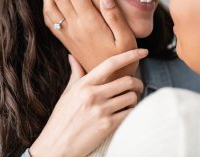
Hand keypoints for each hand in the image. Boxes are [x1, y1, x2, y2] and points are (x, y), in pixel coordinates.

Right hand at [29, 49, 146, 156]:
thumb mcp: (67, 94)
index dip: (130, 55)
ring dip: (135, 99)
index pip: (111, 63)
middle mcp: (94, 95)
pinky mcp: (107, 125)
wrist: (56, 146)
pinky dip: (132, 111)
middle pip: (127, 81)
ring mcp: (101, 110)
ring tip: (129, 102)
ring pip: (131, 97)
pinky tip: (127, 112)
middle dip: (137, 83)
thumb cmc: (61, 119)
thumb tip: (72, 57)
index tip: (143, 52)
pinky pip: (130, 113)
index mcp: (84, 84)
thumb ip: (75, 74)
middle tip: (137, 86)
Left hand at [36, 0, 136, 79]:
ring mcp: (67, 34)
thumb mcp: (126, 38)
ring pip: (49, 6)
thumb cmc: (122, 58)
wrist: (108, 82)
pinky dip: (45, 3)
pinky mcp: (65, 40)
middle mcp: (74, 27)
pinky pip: (49, 19)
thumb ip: (115, 16)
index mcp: (90, 23)